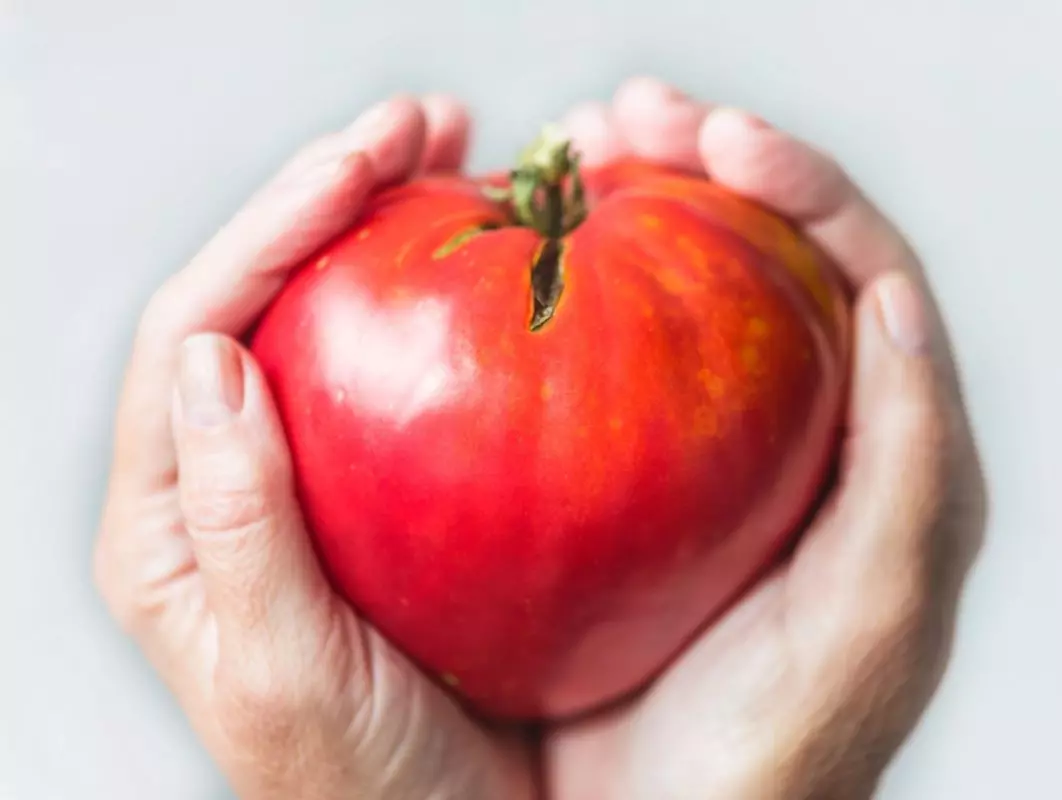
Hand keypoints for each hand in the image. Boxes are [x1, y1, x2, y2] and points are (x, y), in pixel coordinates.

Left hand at [93, 96, 533, 799]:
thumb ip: (237, 523)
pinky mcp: (385, 494)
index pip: (195, 334)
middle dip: (331, 195)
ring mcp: (310, 481)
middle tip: (429, 124)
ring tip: (462, 160)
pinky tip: (490, 263)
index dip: (271, 232)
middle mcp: (225, 481)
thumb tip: (215, 357)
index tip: (362, 163)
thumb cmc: (356, 789)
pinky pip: (403, 373)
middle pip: (259, 297)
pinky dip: (439, 301)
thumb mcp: (282, 673)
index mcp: (167, 522)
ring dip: (386, 228)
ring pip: (331, 319)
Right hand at [543, 78, 987, 798]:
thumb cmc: (779, 745)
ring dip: (632, 209)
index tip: (710, 142)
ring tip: (570, 155)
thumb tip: (892, 302)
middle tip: (622, 115)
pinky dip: (571, 299)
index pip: (861, 271)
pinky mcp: (630, 476)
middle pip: (770, 253)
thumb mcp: (871, 614)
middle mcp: (803, 426)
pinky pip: (605, 362)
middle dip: (704, 162)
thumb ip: (907, 469)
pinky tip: (518, 268)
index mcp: (882, 443)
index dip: (797, 185)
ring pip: (684, 290)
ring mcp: (710, 445)